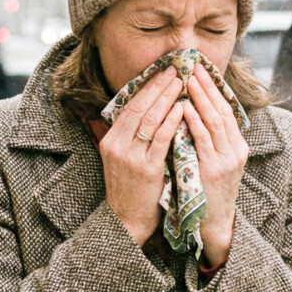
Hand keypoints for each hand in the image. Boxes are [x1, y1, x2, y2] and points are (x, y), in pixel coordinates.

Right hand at [100, 68, 184, 246]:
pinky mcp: (146, 169)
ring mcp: (131, 157)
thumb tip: (133, 110)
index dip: (146, 87)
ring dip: (167, 98)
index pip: (129, 105)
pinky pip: (160, 139)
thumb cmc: (128, 189)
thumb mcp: (118, 159)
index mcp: (110, 140)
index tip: (161, 72)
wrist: (126, 221)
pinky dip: (171, 121)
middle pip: (139, 107)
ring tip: (181, 82)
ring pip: (150, 119)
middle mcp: (117, 146)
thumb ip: (124, 136)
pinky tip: (182, 109)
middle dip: (158, 86)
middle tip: (174, 69)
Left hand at [183, 67, 247, 266]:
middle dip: (208, 87)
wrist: (214, 224)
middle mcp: (236, 150)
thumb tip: (191, 114)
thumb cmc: (208, 192)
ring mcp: (227, 159)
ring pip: (214, 121)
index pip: (226, 110)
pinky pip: (203, 140)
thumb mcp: (213, 163)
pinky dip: (193, 121)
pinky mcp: (214, 170)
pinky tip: (184, 107)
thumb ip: (207, 141)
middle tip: (194, 66)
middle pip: (222, 110)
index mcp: (237, 146)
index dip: (214, 89)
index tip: (201, 70)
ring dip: (201, 98)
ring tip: (189, 79)